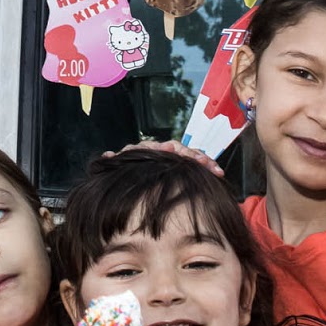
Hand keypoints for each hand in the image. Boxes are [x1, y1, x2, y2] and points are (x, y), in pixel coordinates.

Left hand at [101, 140, 222, 175]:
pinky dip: (207, 167)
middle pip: (181, 149)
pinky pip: (196, 164)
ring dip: (204, 160)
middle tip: (206, 164)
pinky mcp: (182, 165)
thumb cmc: (126, 172)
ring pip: (191, 155)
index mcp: (149, 150)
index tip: (173, 151)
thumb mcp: (121, 166)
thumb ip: (115, 161)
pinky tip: (217, 173)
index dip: (169, 150)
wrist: (130, 178)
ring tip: (216, 170)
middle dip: (194, 156)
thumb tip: (107, 156)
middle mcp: (163, 151)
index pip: (162, 147)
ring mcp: (173, 157)